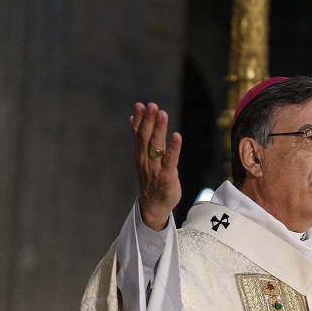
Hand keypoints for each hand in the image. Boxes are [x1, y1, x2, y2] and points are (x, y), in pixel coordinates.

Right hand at [131, 102, 181, 230]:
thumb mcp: (142, 157)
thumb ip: (139, 138)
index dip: (139, 119)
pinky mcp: (167, 176)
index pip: (137, 134)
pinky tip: (177, 136)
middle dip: (149, 120)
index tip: (140, 105)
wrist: (153, 205)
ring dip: (159, 129)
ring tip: (162, 114)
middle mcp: (145, 159)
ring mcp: (155, 168)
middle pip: (145, 137)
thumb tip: (134, 118)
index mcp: (139, 154)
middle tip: (152, 106)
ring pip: (156, 146)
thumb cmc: (151, 178)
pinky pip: (170, 160)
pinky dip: (174, 147)